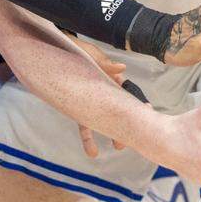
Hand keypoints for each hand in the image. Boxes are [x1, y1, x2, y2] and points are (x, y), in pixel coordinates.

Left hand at [65, 33, 130, 156]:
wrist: (54, 49)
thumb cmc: (77, 49)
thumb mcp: (91, 54)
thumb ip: (104, 64)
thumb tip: (122, 68)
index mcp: (111, 79)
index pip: (128, 94)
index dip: (138, 105)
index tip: (147, 113)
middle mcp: (103, 92)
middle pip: (118, 112)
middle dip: (126, 126)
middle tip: (132, 138)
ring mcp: (91, 101)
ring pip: (103, 121)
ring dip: (109, 134)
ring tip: (117, 148)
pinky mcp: (77, 106)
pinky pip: (84, 123)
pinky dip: (88, 136)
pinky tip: (92, 152)